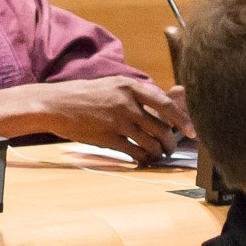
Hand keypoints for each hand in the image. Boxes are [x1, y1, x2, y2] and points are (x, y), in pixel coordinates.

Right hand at [33, 76, 191, 162]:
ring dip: (158, 152)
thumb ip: (134, 94)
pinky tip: (141, 160)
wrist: (54, 105)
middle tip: (170, 148)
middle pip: (162, 128)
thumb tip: (159, 108)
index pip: (166, 105)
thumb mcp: (111, 86)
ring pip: (150, 142)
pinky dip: (142, 159)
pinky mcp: (107, 138)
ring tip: (157, 156)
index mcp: (130, 86)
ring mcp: (117, 122)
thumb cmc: (82, 95)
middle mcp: (127, 103)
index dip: (183, 120)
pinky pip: (134, 151)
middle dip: (170, 142)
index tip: (191, 131)